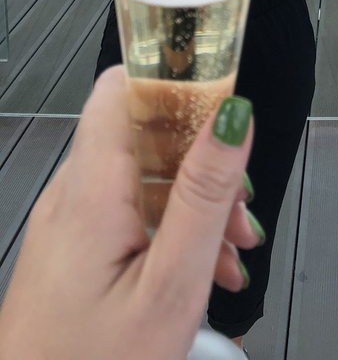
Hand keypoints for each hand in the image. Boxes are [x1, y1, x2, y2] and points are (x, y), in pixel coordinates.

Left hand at [0, 67, 261, 359]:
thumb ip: (203, 197)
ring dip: (196, 199)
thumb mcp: (170, 285)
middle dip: (203, 157)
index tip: (223, 92)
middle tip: (241, 204)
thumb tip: (233, 118)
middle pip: (144, 132)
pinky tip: (205, 268)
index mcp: (92, 190)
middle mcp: (73, 193)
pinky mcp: (75, 247)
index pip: (123, 85)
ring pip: (145, 175)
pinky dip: (173, 227)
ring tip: (232, 250)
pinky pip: (132, 211)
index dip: (174, 76)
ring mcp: (72, 220)